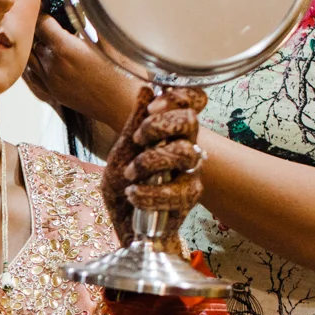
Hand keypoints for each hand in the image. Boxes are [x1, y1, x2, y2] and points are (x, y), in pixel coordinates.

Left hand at [24, 13, 145, 130]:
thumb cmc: (123, 72)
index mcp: (65, 48)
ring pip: (31, 58)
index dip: (45, 14)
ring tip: (50, 41)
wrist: (124, 106)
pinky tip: (45, 59)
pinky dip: (35, 65)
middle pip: (34, 40)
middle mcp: (52, 65)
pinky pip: (33, 76)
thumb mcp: (108, 41)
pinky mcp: (53, 93)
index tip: (51, 9)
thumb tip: (82, 6)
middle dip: (42, 30)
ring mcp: (50, 81)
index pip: (42, 23)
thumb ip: (90, 23)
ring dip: (37, 48)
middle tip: (53, 24)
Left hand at [102, 87, 207, 247]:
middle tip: (138, 139)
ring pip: (184, 153)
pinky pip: (177, 190)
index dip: (178, 97)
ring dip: (150, 162)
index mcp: (171, 132)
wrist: (125, 225)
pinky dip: (149, 192)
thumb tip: (145, 89)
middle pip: (190, 121)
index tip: (152, 108)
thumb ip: (133, 123)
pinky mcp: (188, 198)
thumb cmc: (124, 188)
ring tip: (129, 175)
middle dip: (159, 126)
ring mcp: (190, 173)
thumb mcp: (120, 152)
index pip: (193, 102)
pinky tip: (133, 195)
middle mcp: (186, 148)